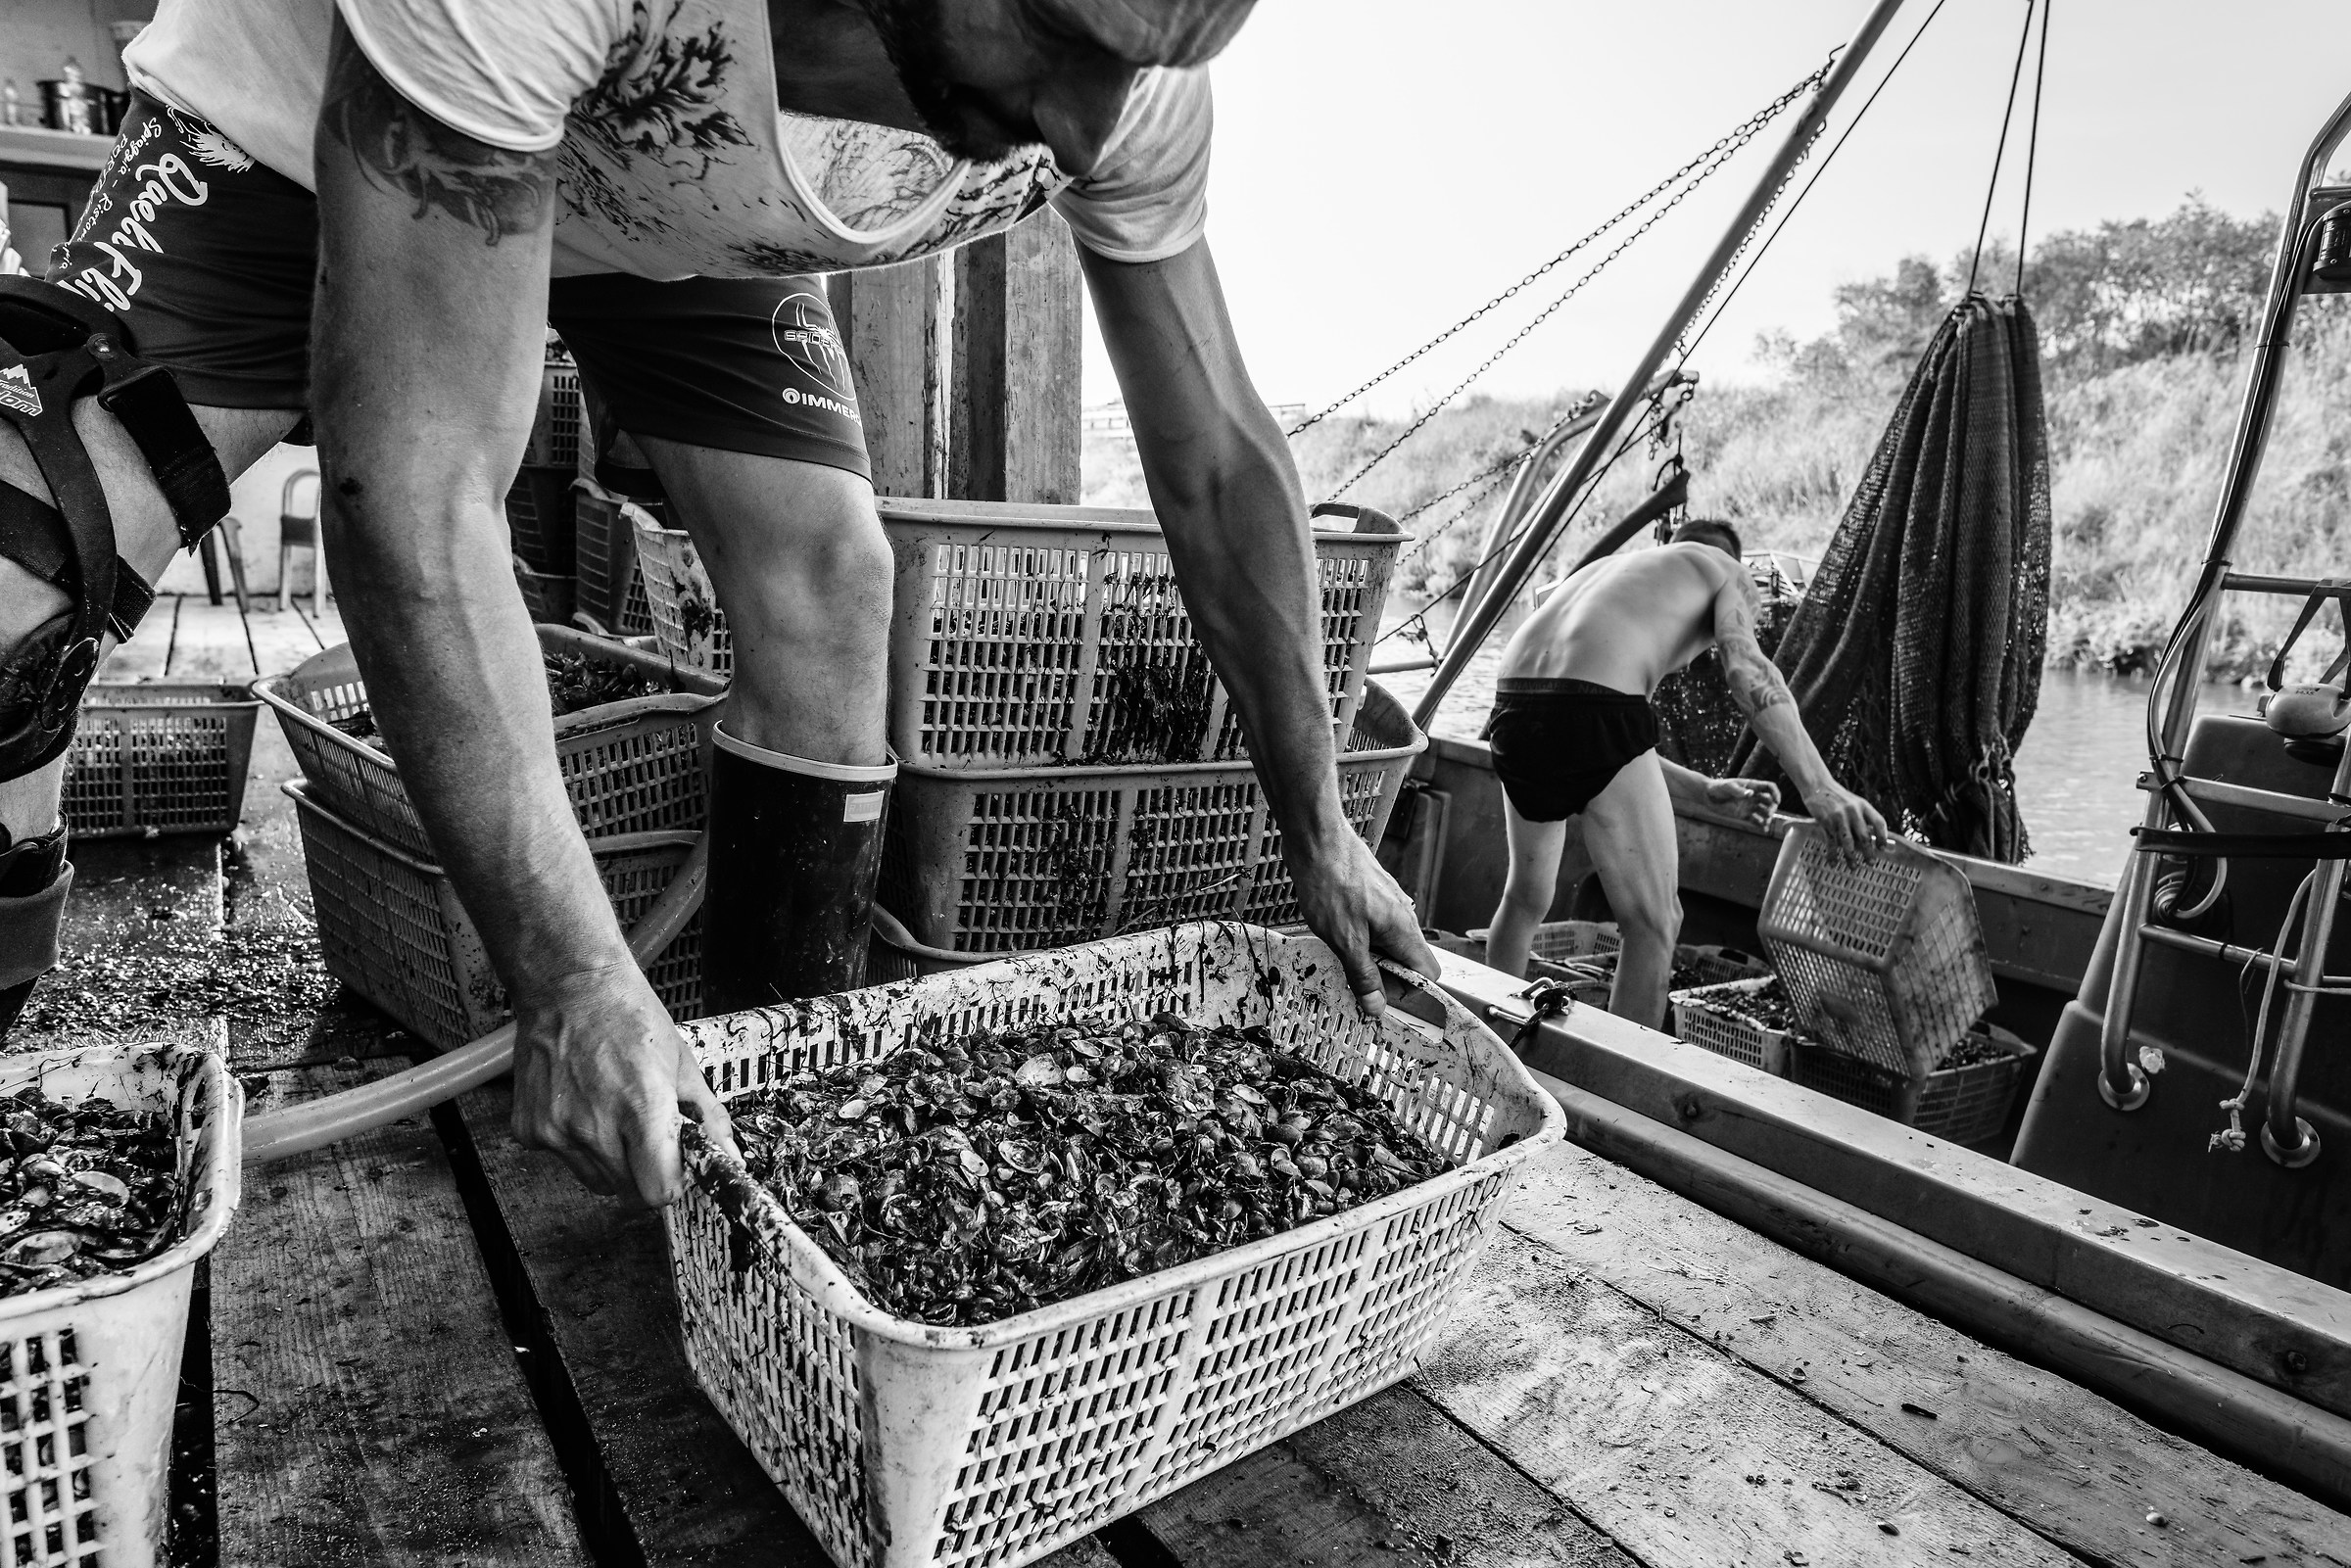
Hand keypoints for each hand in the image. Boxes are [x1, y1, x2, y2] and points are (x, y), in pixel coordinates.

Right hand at [510, 961, 737, 1206]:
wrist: (569, 987)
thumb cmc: (627, 1017)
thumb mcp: (681, 1063)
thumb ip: (706, 1117)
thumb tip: (729, 1155)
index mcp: (641, 1110)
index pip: (659, 1192)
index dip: (672, 1184)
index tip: (675, 1169)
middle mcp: (595, 1127)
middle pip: (629, 1191)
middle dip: (644, 1170)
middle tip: (645, 1132)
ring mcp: (557, 1132)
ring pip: (596, 1180)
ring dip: (611, 1160)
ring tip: (612, 1111)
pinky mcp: (529, 1130)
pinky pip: (563, 1159)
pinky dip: (576, 1143)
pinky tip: (581, 1103)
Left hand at [1287, 830, 1441, 1017]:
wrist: (1317, 840)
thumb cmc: (1331, 881)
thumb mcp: (1345, 940)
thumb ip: (1363, 975)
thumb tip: (1376, 1005)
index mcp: (1404, 930)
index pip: (1427, 975)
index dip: (1406, 992)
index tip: (1380, 998)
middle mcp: (1403, 917)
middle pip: (1408, 961)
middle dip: (1384, 975)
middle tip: (1354, 977)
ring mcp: (1390, 905)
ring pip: (1390, 945)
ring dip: (1370, 957)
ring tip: (1342, 952)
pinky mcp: (1374, 897)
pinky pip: (1377, 928)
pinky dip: (1361, 939)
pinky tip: (1338, 934)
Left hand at [1705, 776, 1778, 825]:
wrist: (1708, 796)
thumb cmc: (1718, 787)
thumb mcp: (1728, 787)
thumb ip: (1738, 791)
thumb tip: (1751, 794)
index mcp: (1752, 786)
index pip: (1769, 787)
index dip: (1776, 793)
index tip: (1776, 801)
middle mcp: (1754, 796)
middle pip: (1770, 801)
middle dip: (1772, 808)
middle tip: (1768, 813)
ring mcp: (1750, 806)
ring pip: (1765, 812)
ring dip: (1768, 817)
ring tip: (1765, 822)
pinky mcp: (1744, 815)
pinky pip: (1756, 821)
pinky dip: (1761, 825)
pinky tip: (1764, 829)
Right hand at [1805, 782, 1890, 856]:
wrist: (1818, 786)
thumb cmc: (1838, 798)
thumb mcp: (1854, 804)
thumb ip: (1862, 819)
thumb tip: (1868, 843)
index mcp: (1863, 805)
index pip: (1879, 822)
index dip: (1883, 837)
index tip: (1882, 849)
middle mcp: (1853, 811)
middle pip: (1864, 836)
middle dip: (1868, 852)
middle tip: (1870, 863)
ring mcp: (1839, 817)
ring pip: (1847, 842)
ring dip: (1851, 857)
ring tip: (1853, 867)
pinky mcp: (1826, 822)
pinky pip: (1831, 842)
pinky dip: (1832, 854)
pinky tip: (1833, 863)